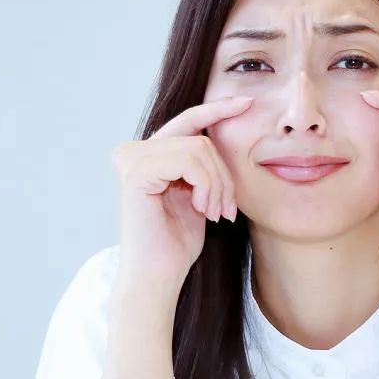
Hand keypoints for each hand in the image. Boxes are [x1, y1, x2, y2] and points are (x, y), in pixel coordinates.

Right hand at [111, 96, 251, 289]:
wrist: (158, 275)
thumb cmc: (176, 242)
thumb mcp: (197, 194)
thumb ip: (203, 164)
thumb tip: (226, 130)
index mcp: (145, 154)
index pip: (187, 121)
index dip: (217, 110)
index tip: (247, 102)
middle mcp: (132, 151)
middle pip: (199, 139)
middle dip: (223, 174)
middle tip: (227, 209)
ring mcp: (130, 159)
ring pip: (198, 150)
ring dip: (217, 184)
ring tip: (215, 212)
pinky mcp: (135, 172)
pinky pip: (189, 162)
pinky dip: (206, 186)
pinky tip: (202, 210)